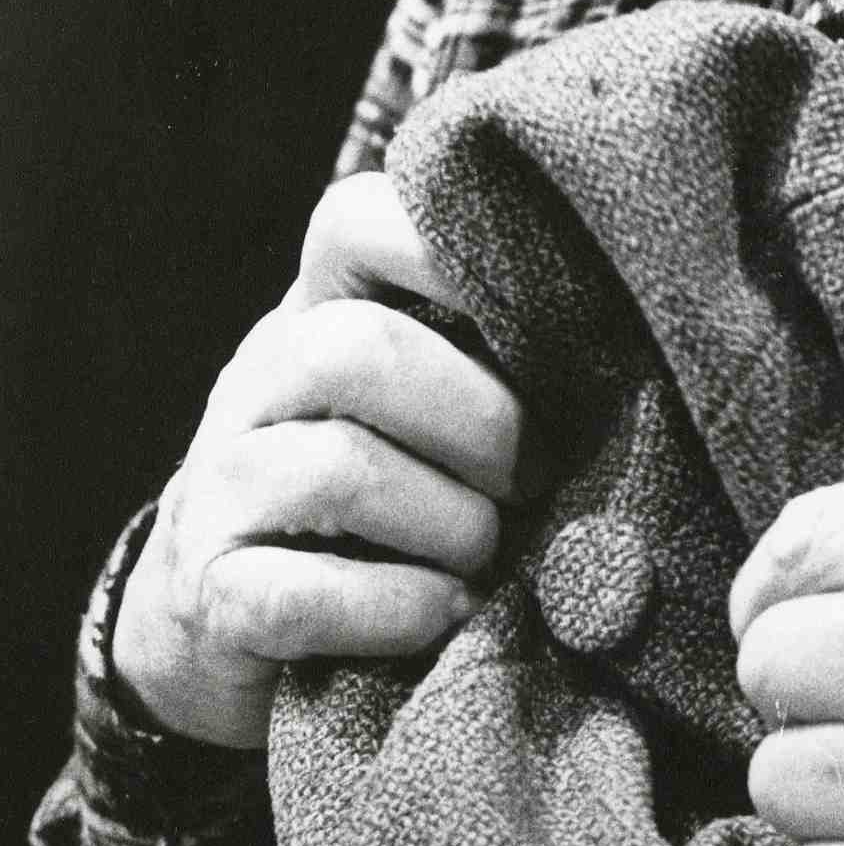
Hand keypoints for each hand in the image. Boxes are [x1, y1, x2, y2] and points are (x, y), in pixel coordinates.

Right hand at [112, 173, 531, 748]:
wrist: (229, 624)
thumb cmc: (385, 493)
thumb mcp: (425, 404)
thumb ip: (489, 354)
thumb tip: (625, 347)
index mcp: (317, 312)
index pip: (352, 221)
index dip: (449, 252)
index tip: (545, 319)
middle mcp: (258, 382)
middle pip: (355, 350)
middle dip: (479, 420)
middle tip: (540, 473)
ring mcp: (221, 488)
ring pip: (339, 471)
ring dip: (451, 522)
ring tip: (492, 551)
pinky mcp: (214, 598)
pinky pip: (302, 596)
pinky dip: (399, 608)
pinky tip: (450, 612)